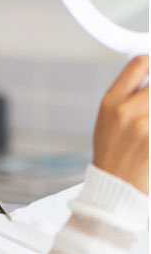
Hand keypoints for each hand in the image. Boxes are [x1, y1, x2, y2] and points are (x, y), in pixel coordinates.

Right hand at [93, 55, 148, 194]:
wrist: (114, 190)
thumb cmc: (113, 156)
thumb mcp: (108, 123)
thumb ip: (127, 97)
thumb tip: (150, 74)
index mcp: (110, 102)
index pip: (139, 64)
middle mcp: (125, 111)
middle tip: (150, 109)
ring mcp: (143, 126)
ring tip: (146, 128)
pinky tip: (148, 143)